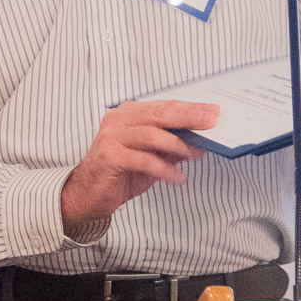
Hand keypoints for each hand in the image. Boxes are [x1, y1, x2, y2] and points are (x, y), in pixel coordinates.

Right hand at [61, 100, 217, 231]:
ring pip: (152, 135)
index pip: (164, 107)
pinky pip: (144, 160)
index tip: (212, 112)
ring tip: (195, 155)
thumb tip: (199, 143)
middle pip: (160, 114)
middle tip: (211, 123)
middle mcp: (118, 119)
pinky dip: (164, 169)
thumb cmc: (120, 172)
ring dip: (179, 145)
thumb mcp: (152, 157)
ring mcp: (112, 136)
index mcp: (129, 114)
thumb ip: (172, 147)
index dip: (190, 109)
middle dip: (189, 118)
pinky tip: (177, 178)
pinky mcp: (110, 155)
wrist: (88, 193)